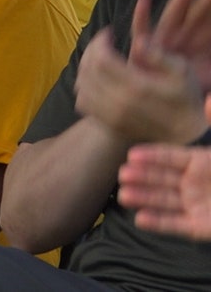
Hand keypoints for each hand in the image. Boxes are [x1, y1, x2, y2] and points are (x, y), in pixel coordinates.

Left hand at [75, 0, 210, 144]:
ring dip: (85, 66)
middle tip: (102, 42)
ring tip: (98, 57)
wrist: (183, 131)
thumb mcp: (181, 71)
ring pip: (81, 85)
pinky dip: (83, 86)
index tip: (109, 33)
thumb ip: (158, 55)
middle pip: (88, 70)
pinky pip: (82, 101)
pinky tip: (95, 78)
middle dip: (91, 50)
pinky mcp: (107, 123)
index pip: (101, 59)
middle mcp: (119, 103)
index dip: (100, 42)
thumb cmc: (184, 96)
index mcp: (137, 87)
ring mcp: (110, 115)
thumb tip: (137, 42)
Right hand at [119, 97, 210, 239]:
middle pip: (162, 178)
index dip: (152, 155)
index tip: (132, 154)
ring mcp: (196, 206)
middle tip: (123, 174)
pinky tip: (140, 218)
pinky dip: (159, 223)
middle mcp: (194, 183)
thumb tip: (208, 98)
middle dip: (142, 176)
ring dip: (144, 198)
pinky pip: (176, 225)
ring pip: (164, 201)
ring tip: (124, 195)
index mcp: (201, 162)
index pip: (171, 156)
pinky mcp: (199, 227)